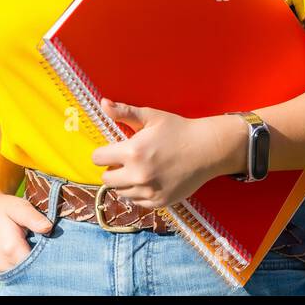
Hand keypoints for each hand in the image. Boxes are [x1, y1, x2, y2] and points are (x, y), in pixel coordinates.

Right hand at [0, 186, 54, 274]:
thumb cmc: (2, 207)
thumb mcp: (18, 207)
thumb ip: (33, 218)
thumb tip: (49, 227)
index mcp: (12, 249)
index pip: (40, 263)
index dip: (50, 255)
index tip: (57, 244)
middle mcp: (5, 264)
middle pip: (34, 271)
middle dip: (44, 260)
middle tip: (49, 243)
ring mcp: (2, 269)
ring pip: (27, 273)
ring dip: (35, 263)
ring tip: (37, 243)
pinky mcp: (1, 269)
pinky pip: (19, 272)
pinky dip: (27, 265)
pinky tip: (30, 250)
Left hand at [90, 98, 231, 209]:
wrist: (206, 150)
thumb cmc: (178, 130)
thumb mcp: (151, 116)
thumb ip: (124, 112)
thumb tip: (102, 103)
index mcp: (132, 152)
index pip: (98, 159)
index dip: (103, 153)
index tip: (111, 150)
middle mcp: (138, 175)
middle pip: (106, 179)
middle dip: (112, 169)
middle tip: (126, 161)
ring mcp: (149, 191)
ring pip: (121, 192)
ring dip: (124, 183)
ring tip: (138, 170)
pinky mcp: (159, 202)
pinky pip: (137, 202)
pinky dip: (139, 193)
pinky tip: (149, 180)